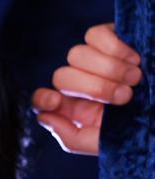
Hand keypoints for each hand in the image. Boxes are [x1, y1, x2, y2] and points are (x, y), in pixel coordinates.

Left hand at [31, 23, 141, 155]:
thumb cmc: (139, 129)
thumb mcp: (101, 143)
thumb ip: (70, 137)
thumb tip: (44, 116)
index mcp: (72, 108)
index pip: (40, 99)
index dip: (42, 98)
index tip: (56, 100)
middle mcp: (78, 82)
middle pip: (61, 76)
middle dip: (95, 87)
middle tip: (126, 96)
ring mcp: (93, 60)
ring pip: (76, 54)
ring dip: (108, 69)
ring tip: (135, 79)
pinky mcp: (111, 38)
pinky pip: (95, 35)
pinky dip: (115, 48)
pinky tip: (135, 59)